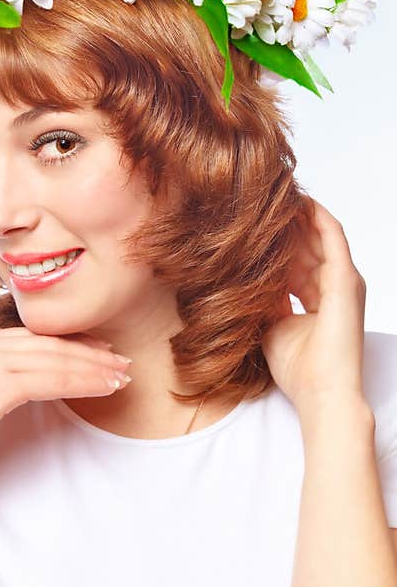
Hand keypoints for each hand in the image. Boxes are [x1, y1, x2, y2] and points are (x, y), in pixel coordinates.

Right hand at [0, 325, 132, 493]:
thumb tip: (30, 378)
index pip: (34, 337)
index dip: (72, 344)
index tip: (102, 354)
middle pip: (48, 343)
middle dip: (90, 353)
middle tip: (123, 363)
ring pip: (54, 359)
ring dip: (93, 368)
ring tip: (122, 378)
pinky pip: (50, 378)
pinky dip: (82, 381)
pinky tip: (103, 389)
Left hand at [260, 198, 366, 412]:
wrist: (321, 393)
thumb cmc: (298, 370)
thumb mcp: (270, 326)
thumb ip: (263, 301)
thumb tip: (241, 280)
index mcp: (318, 298)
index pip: (295, 262)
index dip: (274, 245)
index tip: (249, 227)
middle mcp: (334, 286)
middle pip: (306, 245)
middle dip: (283, 225)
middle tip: (257, 201)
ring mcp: (343, 281)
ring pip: (318, 235)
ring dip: (297, 215)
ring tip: (274, 193)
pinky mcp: (346, 279)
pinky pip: (332, 236)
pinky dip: (316, 216)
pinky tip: (299, 200)